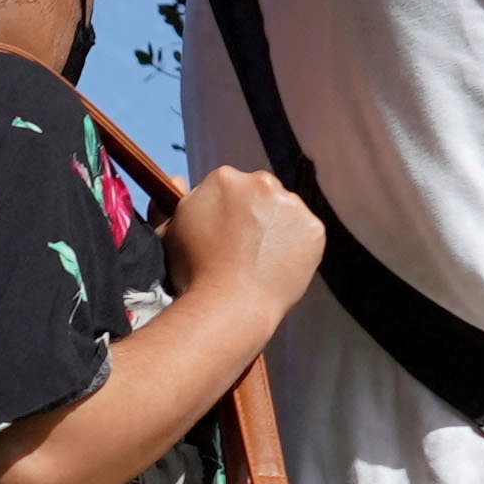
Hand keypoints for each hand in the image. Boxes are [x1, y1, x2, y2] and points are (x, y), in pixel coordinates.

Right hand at [158, 160, 326, 332]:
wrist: (229, 305)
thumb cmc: (193, 273)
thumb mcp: (170, 232)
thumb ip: (172, 202)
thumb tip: (176, 179)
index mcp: (224, 178)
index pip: (230, 187)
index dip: (227, 213)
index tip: (224, 236)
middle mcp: (260, 182)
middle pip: (261, 194)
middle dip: (255, 215)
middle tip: (244, 250)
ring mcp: (290, 205)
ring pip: (285, 212)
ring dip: (277, 229)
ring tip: (261, 261)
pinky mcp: (312, 228)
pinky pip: (306, 234)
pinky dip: (298, 248)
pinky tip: (279, 266)